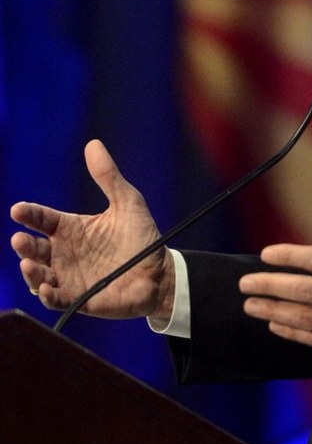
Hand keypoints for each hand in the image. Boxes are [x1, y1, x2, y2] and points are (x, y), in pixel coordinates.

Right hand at [9, 140, 174, 320]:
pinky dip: (48, 295)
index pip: (43, 219)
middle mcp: (65, 253)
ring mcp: (69, 277)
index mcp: (72, 229)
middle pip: (35, 248)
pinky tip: (46, 288)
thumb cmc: (142, 237)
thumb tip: (93, 144)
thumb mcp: (127, 202)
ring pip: (39, 274)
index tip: (18, 209)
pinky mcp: (79, 298)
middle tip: (20, 239)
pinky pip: (57, 299)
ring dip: (30, 271)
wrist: (160, 272)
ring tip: (28, 263)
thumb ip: (108, 177)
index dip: (29, 214)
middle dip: (24, 245)